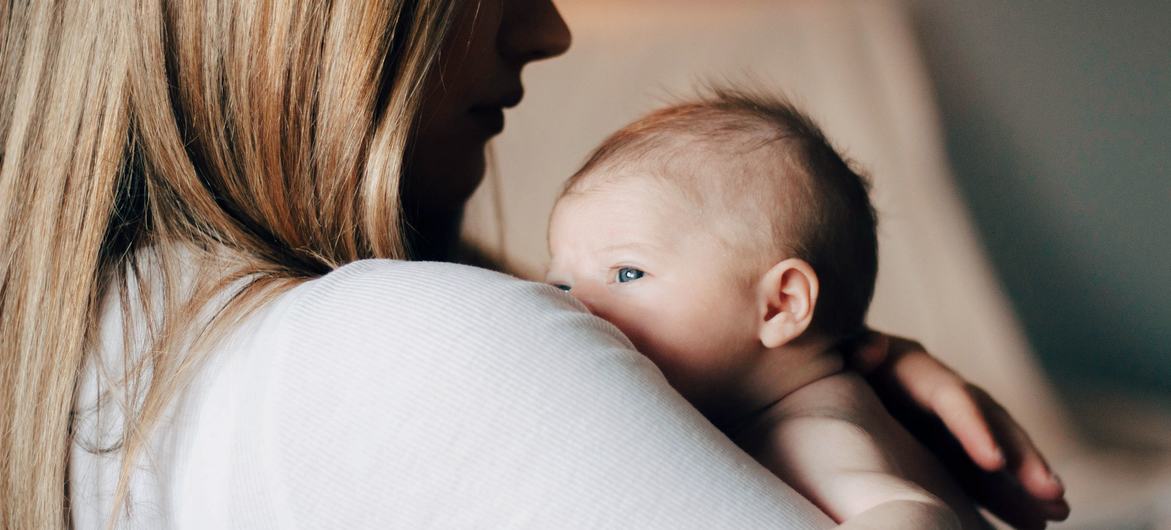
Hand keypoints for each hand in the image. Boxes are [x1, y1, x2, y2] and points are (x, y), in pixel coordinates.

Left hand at [844, 331, 1069, 528]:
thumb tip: (870, 348)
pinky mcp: (949, 450)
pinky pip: (986, 476)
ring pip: (997, 450)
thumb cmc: (823, 363)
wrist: (818, 372)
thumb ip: (855, 351)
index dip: (972, 427)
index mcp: (913, 367)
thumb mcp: (835, 352)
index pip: (950, 396)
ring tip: (1059, 512)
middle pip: (989, 422)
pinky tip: (1041, 521)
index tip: (994, 462)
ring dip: (1028, 479)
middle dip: (1021, 457)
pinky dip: (1011, 496)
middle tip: (1051, 492)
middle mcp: (941, 392)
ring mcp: (948, 422)